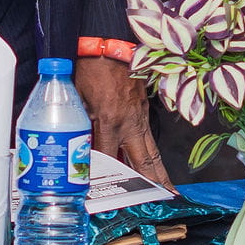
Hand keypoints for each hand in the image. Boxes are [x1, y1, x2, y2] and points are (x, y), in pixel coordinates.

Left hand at [78, 56, 168, 184]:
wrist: (109, 44)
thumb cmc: (90, 69)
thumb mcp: (77, 99)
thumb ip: (79, 125)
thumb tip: (76, 148)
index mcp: (110, 121)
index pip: (108, 158)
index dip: (105, 177)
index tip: (106, 195)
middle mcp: (130, 123)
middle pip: (144, 160)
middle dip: (154, 183)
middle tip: (164, 200)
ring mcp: (140, 117)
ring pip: (152, 151)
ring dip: (159, 172)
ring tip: (168, 191)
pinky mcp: (144, 110)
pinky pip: (149, 137)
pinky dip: (153, 155)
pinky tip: (153, 165)